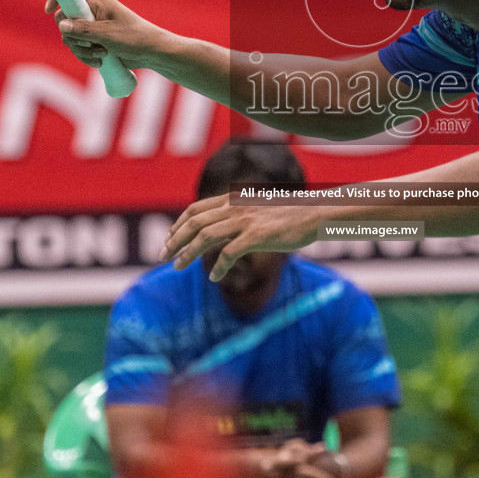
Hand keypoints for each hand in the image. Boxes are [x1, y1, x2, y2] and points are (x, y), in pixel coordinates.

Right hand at [44, 0, 164, 67]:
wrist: (150, 52)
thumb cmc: (133, 37)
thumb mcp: (107, 34)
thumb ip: (83, 30)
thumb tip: (61, 25)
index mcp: (97, 0)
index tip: (49, 11)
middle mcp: (92, 10)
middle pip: (64, 17)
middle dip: (71, 35)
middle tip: (88, 43)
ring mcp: (93, 25)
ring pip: (71, 36)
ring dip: (81, 49)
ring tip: (100, 54)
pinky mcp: (95, 39)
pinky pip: (79, 46)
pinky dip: (86, 55)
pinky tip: (100, 60)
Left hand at [164, 197, 322, 279]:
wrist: (315, 214)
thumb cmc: (290, 215)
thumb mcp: (259, 210)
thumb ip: (240, 216)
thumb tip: (224, 229)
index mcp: (234, 200)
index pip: (195, 209)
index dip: (178, 224)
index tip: (169, 239)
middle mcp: (235, 208)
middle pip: (194, 223)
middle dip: (175, 240)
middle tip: (163, 256)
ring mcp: (246, 221)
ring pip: (205, 236)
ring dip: (188, 253)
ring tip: (178, 267)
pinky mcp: (257, 236)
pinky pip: (229, 253)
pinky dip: (217, 267)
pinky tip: (214, 277)